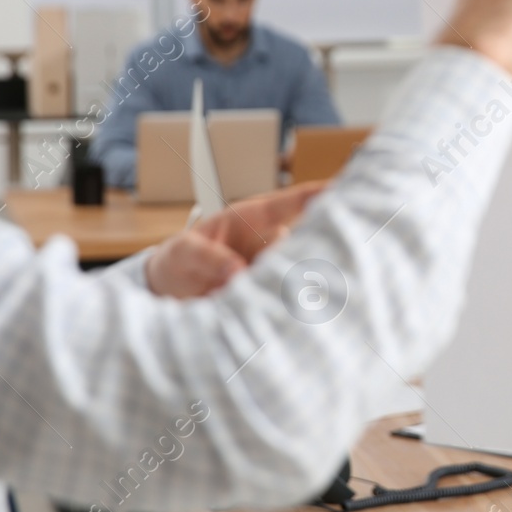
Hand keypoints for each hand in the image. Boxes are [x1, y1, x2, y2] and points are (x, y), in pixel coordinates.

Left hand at [145, 182, 326, 298]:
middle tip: (278, 280)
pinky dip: (281, 311)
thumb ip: (207, 257)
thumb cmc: (181, 258)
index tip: (339, 190)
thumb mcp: (183, 251)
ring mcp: (272, 270)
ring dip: (287, 291)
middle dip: (304, 258)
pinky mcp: (270, 296)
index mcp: (250, 218)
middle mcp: (269, 243)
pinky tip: (269, 321)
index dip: (315, 195)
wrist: (173, 289)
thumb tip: (237, 272)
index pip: (288, 204)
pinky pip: (284, 302)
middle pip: (300, 246)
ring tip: (257, 304)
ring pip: (294, 277)